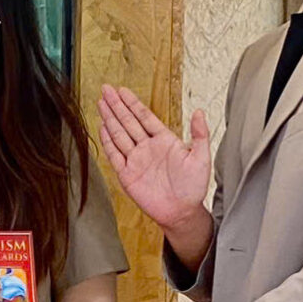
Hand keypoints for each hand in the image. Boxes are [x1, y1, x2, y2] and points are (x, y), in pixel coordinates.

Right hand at [97, 86, 213, 246]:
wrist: (181, 211)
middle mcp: (147, 147)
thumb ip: (199, 134)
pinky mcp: (127, 174)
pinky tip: (102, 127)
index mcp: (164, 140)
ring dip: (110, 119)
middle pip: (128, 121)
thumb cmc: (193, 187)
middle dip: (116, 105)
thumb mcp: (202, 158)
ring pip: (119, 134)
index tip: (123, 90)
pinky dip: (108, 141)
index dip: (133, 103)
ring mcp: (136, 160)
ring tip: (101, 103)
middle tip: (106, 90)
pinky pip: (115, 154)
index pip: (145, 117)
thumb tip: (200, 112)